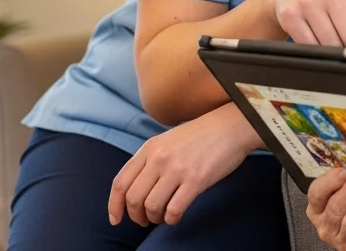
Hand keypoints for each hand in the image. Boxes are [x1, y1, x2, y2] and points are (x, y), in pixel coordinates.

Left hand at [107, 103, 259, 225]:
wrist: (231, 126)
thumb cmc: (201, 136)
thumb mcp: (168, 141)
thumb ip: (150, 161)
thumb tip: (136, 190)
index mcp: (149, 148)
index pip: (120, 183)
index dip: (114, 206)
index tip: (116, 219)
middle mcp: (159, 158)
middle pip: (133, 198)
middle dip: (136, 216)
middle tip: (145, 220)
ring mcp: (177, 169)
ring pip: (152, 206)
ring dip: (154, 218)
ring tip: (162, 217)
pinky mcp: (196, 180)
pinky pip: (174, 210)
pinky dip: (171, 219)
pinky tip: (176, 215)